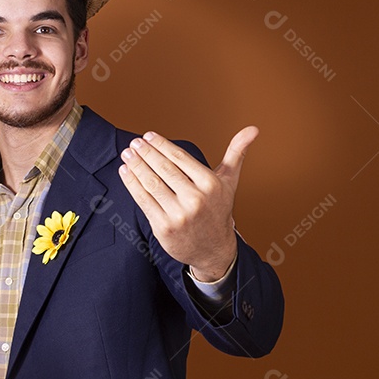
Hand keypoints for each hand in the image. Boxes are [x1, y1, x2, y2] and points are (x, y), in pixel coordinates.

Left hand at [119, 127, 257, 280]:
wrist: (213, 249)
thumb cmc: (218, 209)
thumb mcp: (229, 181)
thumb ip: (236, 153)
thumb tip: (253, 129)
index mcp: (210, 184)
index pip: (180, 158)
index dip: (162, 145)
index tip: (147, 136)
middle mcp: (196, 199)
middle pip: (164, 169)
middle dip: (146, 153)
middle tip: (134, 143)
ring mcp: (179, 214)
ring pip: (151, 183)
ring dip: (136, 166)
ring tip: (127, 155)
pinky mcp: (164, 227)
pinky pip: (144, 201)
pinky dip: (132, 184)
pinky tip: (125, 172)